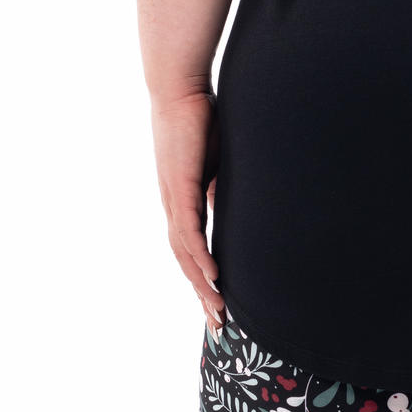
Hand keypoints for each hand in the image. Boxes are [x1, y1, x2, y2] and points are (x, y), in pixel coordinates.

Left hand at [151, 88, 222, 333]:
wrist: (180, 86)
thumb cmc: (202, 118)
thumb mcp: (219, 164)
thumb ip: (222, 190)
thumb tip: (239, 209)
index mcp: (181, 200)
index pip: (190, 250)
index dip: (203, 280)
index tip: (219, 305)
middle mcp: (172, 204)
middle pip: (185, 262)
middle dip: (202, 294)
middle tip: (218, 325)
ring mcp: (173, 197)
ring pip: (185, 254)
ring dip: (201, 285)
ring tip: (217, 309)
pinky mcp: (179, 186)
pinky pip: (188, 232)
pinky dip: (200, 257)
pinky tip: (213, 277)